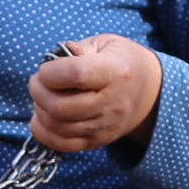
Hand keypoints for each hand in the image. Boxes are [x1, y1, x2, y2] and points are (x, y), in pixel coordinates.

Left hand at [27, 36, 162, 153]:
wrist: (149, 92)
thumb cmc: (120, 61)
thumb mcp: (104, 44)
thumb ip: (78, 49)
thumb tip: (54, 61)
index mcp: (115, 71)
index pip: (76, 75)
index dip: (51, 72)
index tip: (46, 68)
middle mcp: (113, 102)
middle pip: (61, 107)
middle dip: (38, 92)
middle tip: (39, 82)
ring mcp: (105, 126)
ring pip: (57, 126)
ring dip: (40, 110)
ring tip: (44, 96)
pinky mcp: (98, 141)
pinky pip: (62, 144)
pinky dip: (44, 131)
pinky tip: (44, 116)